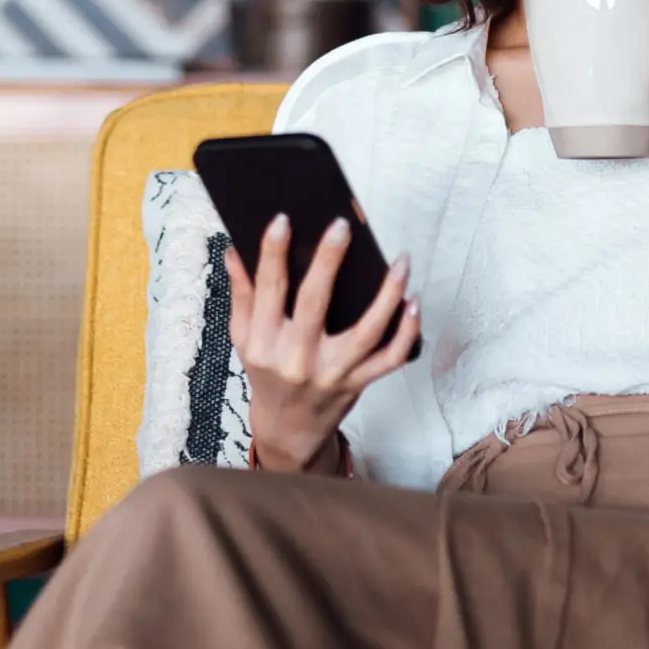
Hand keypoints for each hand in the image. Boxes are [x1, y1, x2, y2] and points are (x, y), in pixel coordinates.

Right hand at [231, 213, 416, 473]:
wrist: (288, 429)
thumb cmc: (267, 374)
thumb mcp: (244, 339)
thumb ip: (242, 294)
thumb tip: (235, 250)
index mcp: (263, 343)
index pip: (268, 290)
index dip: (273, 253)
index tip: (282, 220)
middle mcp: (296, 359)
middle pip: (314, 303)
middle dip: (328, 262)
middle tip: (341, 226)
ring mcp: (331, 373)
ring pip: (366, 331)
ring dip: (387, 294)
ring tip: (400, 262)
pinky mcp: (358, 383)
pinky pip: (389, 358)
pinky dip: (407, 332)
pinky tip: (413, 302)